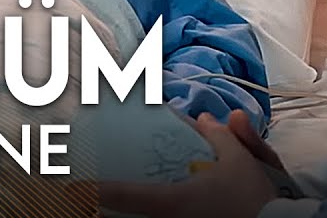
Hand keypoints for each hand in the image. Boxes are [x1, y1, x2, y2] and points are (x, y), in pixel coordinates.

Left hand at [95, 113, 279, 217]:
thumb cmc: (255, 198)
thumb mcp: (239, 160)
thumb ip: (221, 136)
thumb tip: (205, 118)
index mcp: (171, 201)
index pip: (122, 195)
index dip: (92, 188)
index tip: (72, 182)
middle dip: (103, 207)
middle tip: (85, 196)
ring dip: (127, 213)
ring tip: (107, 205)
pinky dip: (150, 216)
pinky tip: (142, 212)